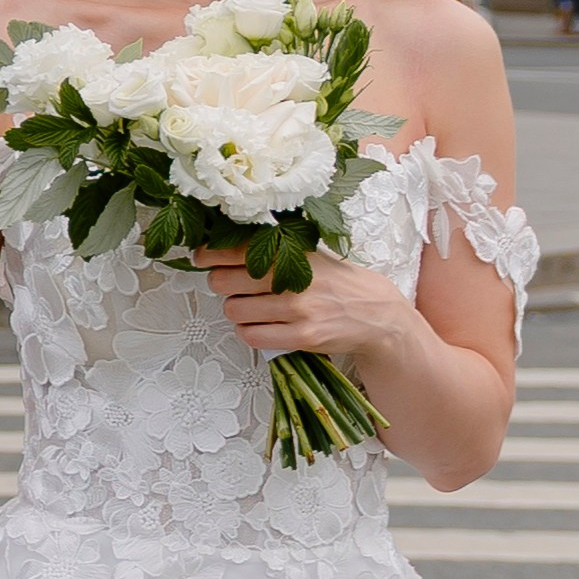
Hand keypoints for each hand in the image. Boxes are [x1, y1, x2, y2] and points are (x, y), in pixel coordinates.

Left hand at [200, 242, 417, 365]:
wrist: (376, 314)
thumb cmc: (337, 281)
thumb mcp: (312, 254)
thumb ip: (277, 248)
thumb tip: (227, 243)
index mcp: (294, 251)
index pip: (237, 248)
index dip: (210, 253)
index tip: (201, 257)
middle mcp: (293, 277)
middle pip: (225, 281)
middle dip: (220, 283)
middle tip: (228, 285)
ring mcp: (297, 309)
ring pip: (234, 310)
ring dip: (235, 310)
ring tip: (250, 307)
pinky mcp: (302, 336)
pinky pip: (252, 336)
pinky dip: (249, 332)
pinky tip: (260, 326)